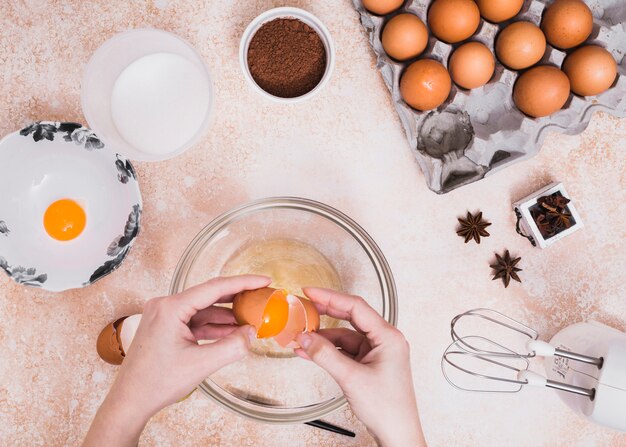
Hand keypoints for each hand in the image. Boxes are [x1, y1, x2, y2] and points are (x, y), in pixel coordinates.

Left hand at [83, 275, 270, 446]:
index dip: (243, 283)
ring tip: (250, 320)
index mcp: (171, 308)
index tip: (263, 281)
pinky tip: (232, 332)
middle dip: (237, 298)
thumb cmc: (156, 382)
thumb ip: (232, 347)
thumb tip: (252, 333)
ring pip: (204, 309)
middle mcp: (166, 306)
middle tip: (260, 298)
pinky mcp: (167, 327)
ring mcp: (165, 316)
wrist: (130, 401)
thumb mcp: (201, 364)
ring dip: (226, 316)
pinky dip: (214, 326)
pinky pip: (196, 321)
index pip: (214, 288)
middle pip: (209, 295)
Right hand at [295, 288, 425, 446]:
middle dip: (326, 311)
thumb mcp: (351, 378)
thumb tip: (304, 338)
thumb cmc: (387, 408)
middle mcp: (384, 340)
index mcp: (388, 336)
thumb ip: (325, 355)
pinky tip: (309, 351)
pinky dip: (327, 351)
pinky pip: (344, 350)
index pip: (355, 307)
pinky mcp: (369, 363)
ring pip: (344, 335)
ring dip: (322, 337)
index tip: (310, 292)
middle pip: (350, 317)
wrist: (397, 434)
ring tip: (300, 335)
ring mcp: (376, 352)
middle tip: (304, 304)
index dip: (330, 297)